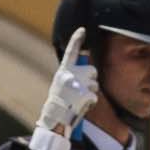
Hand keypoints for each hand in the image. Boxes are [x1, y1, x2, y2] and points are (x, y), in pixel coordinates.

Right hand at [29, 35, 100, 149]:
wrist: (55, 119)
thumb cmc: (58, 103)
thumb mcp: (60, 84)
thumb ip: (71, 75)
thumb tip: (86, 67)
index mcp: (63, 71)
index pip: (71, 52)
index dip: (76, 40)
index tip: (82, 30)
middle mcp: (71, 75)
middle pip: (92, 70)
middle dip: (91, 80)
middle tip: (80, 91)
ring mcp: (78, 85)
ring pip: (95, 84)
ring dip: (91, 92)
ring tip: (78, 101)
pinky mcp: (85, 95)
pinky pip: (95, 96)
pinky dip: (91, 103)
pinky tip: (81, 106)